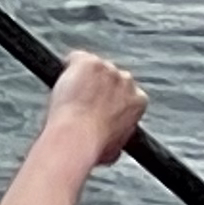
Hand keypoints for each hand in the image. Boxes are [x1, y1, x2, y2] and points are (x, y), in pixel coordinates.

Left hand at [44, 49, 145, 168]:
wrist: (77, 134)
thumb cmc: (95, 145)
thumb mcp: (117, 146)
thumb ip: (119, 133)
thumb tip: (113, 140)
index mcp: (139, 100)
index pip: (125, 90)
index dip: (111, 96)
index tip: (99, 102)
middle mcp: (127, 81)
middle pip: (111, 75)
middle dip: (99, 84)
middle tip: (82, 96)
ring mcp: (107, 69)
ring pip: (93, 65)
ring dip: (83, 75)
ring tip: (71, 92)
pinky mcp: (88, 61)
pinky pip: (76, 58)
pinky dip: (69, 65)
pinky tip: (64, 78)